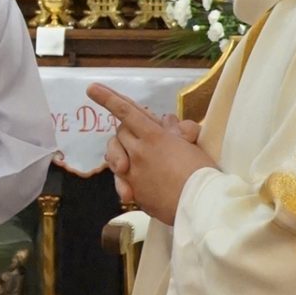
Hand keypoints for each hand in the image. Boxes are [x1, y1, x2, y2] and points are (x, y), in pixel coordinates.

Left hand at [88, 83, 213, 225]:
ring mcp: (134, 173)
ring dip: (120, 153)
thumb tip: (168, 121)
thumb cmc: (203, 172)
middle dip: (126, 131)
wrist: (201, 206)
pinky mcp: (135, 192)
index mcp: (154, 136)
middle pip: (120, 133)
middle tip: (141, 135)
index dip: (108, 98)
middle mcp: (139, 152)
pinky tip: (133, 181)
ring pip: (115, 156)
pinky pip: (121, 180)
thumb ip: (179, 130)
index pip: (126, 112)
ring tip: (130, 157)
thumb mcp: (193, 144)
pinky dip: (124, 178)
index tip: (91, 88)